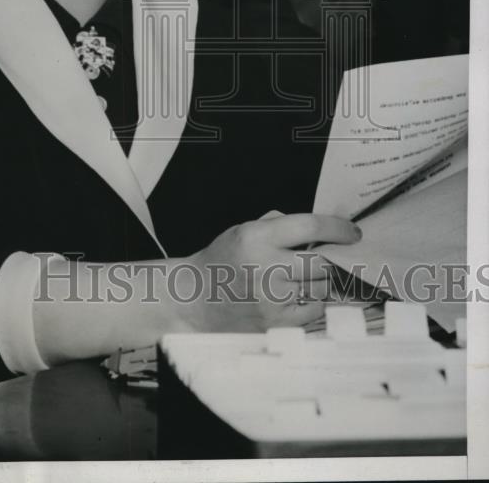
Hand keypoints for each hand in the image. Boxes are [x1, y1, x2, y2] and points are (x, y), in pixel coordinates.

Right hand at [180, 213, 361, 332]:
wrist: (194, 299)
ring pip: (321, 288)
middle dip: (328, 260)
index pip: (310, 226)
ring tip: (300, 280)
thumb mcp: (243, 230)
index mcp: (257, 237)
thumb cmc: (221, 261)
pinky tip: (295, 298)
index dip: (338, 228)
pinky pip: (313, 311)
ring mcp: (272, 299)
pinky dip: (311, 303)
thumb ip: (278, 225)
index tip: (353, 232)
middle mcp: (266, 267)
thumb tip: (318, 230)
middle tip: (324, 260)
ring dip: (319, 283)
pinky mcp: (276, 323)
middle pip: (322, 262)